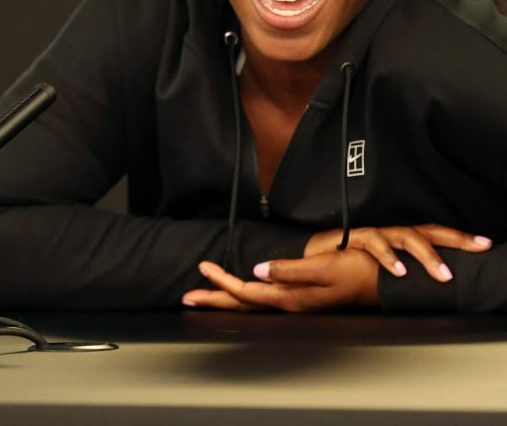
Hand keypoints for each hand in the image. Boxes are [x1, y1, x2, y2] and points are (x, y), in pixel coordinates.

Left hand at [182, 250, 378, 311]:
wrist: (381, 283)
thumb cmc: (357, 273)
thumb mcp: (323, 267)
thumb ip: (289, 270)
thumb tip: (258, 269)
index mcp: (291, 297)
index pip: (247, 292)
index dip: (222, 282)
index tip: (202, 269)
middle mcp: (289, 303)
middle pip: (243, 303)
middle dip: (214, 298)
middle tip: (189, 296)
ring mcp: (295, 303)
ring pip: (251, 304)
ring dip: (226, 298)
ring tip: (206, 295)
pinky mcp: (301, 299)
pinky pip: (264, 300)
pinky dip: (245, 297)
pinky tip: (242, 293)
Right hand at [304, 224, 491, 281]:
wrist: (314, 255)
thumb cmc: (349, 261)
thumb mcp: (382, 267)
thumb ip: (404, 268)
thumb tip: (432, 282)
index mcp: (401, 238)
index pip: (435, 234)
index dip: (459, 238)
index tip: (483, 244)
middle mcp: (391, 232)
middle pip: (429, 231)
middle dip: (456, 239)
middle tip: (479, 247)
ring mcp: (375, 233)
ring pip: (407, 236)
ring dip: (427, 255)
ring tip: (443, 274)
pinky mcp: (356, 236)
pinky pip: (375, 243)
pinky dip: (389, 258)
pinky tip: (400, 271)